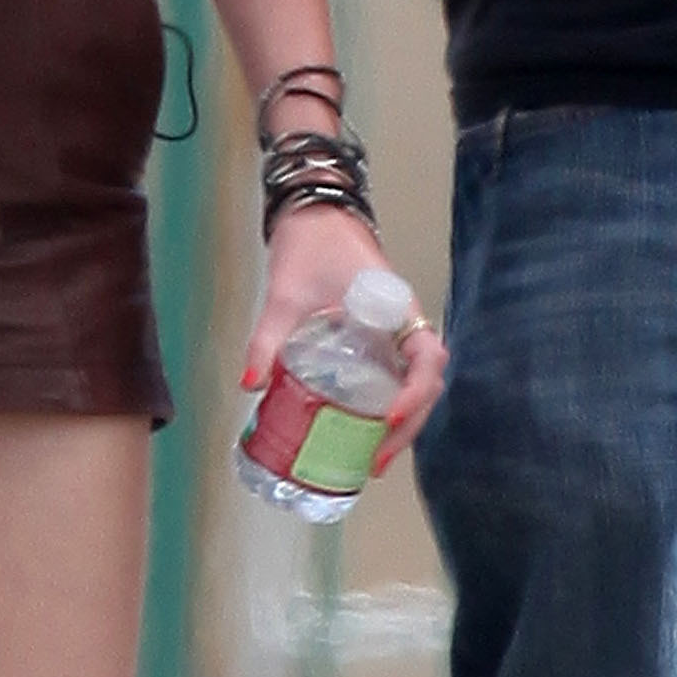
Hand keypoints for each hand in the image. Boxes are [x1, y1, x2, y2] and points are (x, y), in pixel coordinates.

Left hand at [239, 202, 444, 477]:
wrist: (314, 215)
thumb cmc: (309, 247)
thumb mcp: (285, 295)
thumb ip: (269, 339)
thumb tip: (250, 385)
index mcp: (395, 307)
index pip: (427, 357)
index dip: (416, 392)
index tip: (390, 417)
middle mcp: (404, 324)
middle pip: (427, 382)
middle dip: (409, 426)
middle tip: (376, 461)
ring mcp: (394, 333)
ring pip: (415, 384)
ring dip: (403, 424)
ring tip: (373, 459)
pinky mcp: (379, 339)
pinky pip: (395, 378)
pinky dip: (387, 409)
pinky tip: (364, 434)